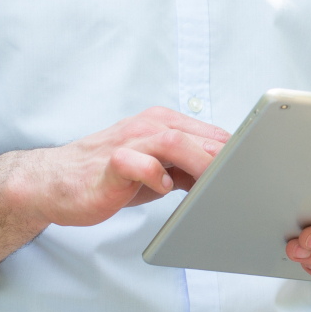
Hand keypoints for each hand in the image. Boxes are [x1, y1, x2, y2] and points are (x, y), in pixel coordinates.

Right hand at [6, 107, 228, 228]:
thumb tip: (224, 178)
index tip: (255, 170)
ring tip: (213, 182)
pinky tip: (164, 187)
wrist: (55, 183)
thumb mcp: (158, 170)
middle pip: (198, 135)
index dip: (234, 152)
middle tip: (243, 179)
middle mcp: (147, 127)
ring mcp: (127, 142)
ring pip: (172, 141)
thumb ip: (188, 169)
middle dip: (224, 157)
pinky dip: (154, 173)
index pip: (210, 133)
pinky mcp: (109, 164)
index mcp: (163, 124)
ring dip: (198, 160)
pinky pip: (135, 162)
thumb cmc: (110, 176)